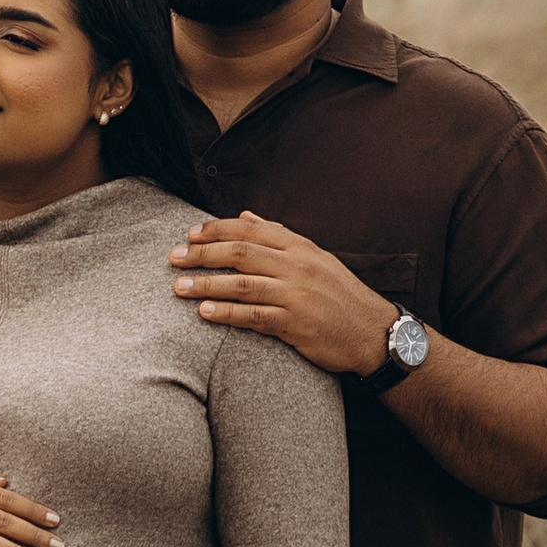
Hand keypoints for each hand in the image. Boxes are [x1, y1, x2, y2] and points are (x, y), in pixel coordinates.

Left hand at [170, 213, 399, 376]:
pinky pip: (254, 316)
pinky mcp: (296, 324)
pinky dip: (226, 313)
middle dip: (202, 254)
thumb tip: (246, 214)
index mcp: (300, 246)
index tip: (190, 234)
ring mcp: (297, 295)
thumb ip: (279, 236)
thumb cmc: (340, 295)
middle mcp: (298, 266)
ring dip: (206, 284)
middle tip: (174, 257)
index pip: (250, 228)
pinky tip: (204, 312)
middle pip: (240, 252)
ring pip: (242, 284)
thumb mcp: (315, 257)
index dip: (217, 229)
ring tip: (178, 286)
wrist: (372, 333)